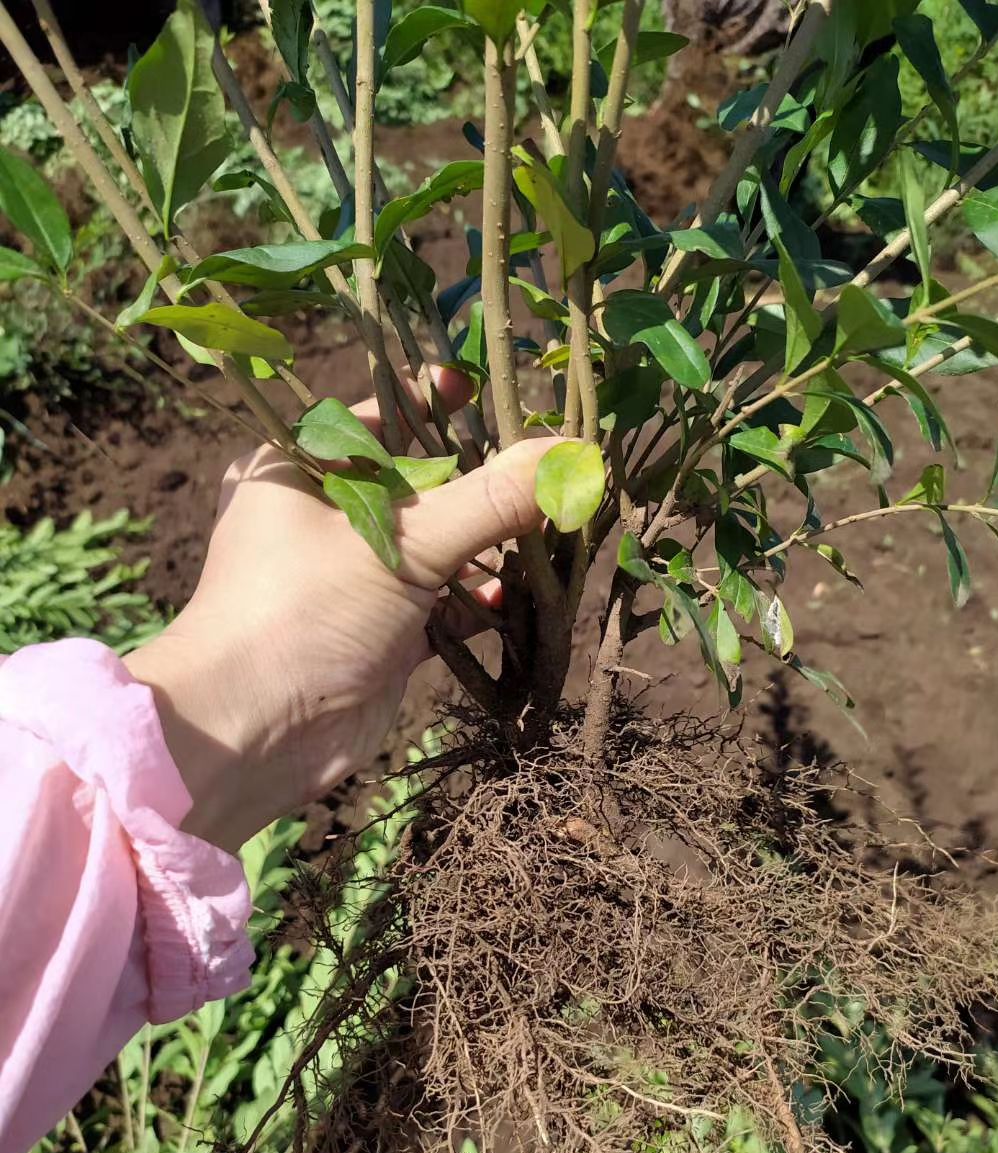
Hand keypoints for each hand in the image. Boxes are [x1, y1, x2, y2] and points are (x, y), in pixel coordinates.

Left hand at [126, 369, 555, 850]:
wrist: (253, 735)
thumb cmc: (303, 613)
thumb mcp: (403, 542)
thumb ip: (492, 498)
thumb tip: (573, 455)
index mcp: (301, 466)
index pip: (381, 415)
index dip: (438, 405)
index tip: (493, 400)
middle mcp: (324, 515)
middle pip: (422, 484)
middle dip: (483, 487)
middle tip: (543, 478)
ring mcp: (354, 578)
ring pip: (438, 547)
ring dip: (488, 548)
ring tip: (541, 542)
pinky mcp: (381, 634)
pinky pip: (442, 604)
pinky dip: (476, 601)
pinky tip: (508, 602)